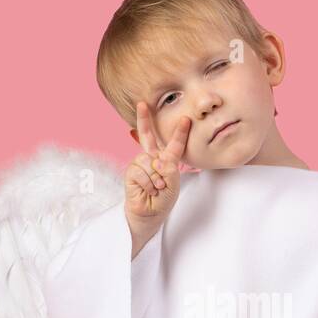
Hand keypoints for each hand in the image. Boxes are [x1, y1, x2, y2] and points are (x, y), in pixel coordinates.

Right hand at [124, 101, 190, 231]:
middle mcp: (152, 158)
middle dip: (144, 119)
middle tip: (142, 104)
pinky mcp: (131, 172)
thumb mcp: (173, 182)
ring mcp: (140, 164)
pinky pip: (141, 171)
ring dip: (156, 178)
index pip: (173, 143)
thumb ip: (168, 168)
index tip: (185, 119)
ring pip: (149, 161)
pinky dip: (148, 183)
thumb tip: (155, 160)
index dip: (179, 132)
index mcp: (166, 159)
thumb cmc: (163, 198)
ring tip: (157, 188)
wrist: (150, 213)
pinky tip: (149, 190)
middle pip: (147, 136)